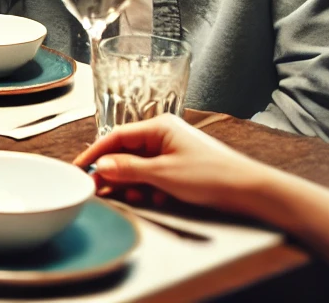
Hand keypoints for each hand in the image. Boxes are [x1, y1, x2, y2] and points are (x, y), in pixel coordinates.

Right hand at [72, 113, 274, 213]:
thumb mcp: (163, 173)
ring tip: (125, 197)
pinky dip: (148, 187)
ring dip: (131, 182)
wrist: (248, 189)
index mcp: (158, 127)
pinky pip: (154, 175)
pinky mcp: (180, 167)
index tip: (80, 168)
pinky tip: (153, 199)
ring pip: (139, 166)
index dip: (95, 153)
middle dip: (112, 171)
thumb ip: (128, 169)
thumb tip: (101, 166)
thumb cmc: (211, 175)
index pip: (116, 137)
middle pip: (126, 151)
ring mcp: (173, 151)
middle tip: (96, 188)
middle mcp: (164, 135)